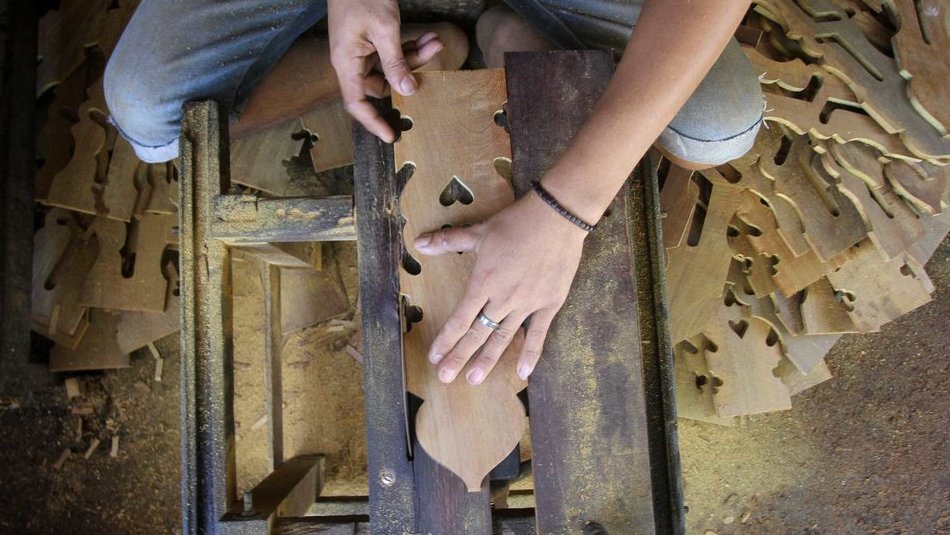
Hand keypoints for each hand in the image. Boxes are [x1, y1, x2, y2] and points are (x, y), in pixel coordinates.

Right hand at [328, 0, 444, 141]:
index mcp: (347, 63)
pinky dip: (410, 46)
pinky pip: (392, 52)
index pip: (356, 104)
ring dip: (415, 56)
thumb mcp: (384, 29)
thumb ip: (396, 62)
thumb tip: (408, 90)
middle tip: (434, 54)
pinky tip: (428, 37)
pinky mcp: (371, 40)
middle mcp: (352, 61)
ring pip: (392, 67)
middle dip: (410, 73)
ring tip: (435, 41)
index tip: (392, 136)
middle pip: (382, 84)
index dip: (373, 122)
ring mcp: (362, 50)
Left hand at [413, 193, 587, 384]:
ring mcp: (527, 304)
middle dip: (459, 357)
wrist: (557, 218)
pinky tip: (523, 372)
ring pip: (503, 338)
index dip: (446, 339)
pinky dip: (530, 354)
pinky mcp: (549, 304)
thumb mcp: (479, 231)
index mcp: (483, 282)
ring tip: (474, 379)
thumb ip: (449, 241)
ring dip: (487, 360)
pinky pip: (538, 334)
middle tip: (445, 377)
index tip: (434, 356)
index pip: (459, 319)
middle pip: (477, 334)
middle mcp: (502, 299)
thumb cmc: (516, 223)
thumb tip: (419, 242)